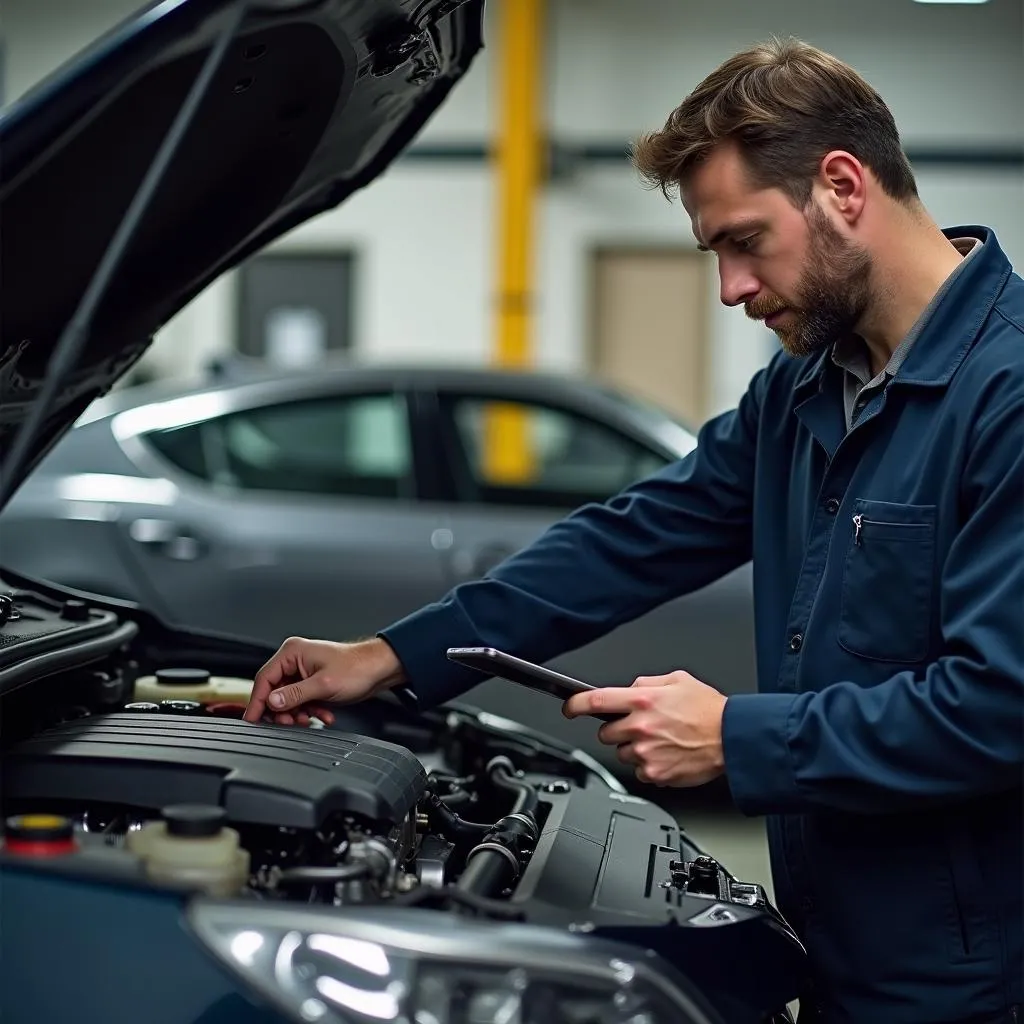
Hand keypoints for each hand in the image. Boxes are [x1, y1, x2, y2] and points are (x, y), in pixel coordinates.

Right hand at [243, 636, 405, 725]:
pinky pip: (302, 700)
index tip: (253, 720)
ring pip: (288, 698)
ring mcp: (304, 671)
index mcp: (293, 652)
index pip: (264, 679)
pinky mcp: (313, 681)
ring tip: (309, 720)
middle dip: (282, 710)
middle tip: (288, 723)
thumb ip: (294, 694)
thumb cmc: (357, 668)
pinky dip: (309, 710)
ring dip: (297, 712)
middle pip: (275, 690)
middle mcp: (296, 660)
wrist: (380, 669)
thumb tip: (271, 702)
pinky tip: (322, 716)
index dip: (257, 702)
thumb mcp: (323, 685)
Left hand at [563, 670, 727, 787]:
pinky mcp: (655, 773)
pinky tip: (667, 754)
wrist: (732, 738)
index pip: (595, 700)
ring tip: (660, 740)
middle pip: (605, 732)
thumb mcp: (678, 680)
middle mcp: (640, 726)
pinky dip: (649, 765)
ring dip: (634, 747)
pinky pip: (640, 771)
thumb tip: (631, 688)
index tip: (569, 708)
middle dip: (617, 729)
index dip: (575, 705)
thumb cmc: (709, 710)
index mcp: (642, 700)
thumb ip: (648, 683)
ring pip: (622, 753)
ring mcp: (646, 752)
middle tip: (640, 726)